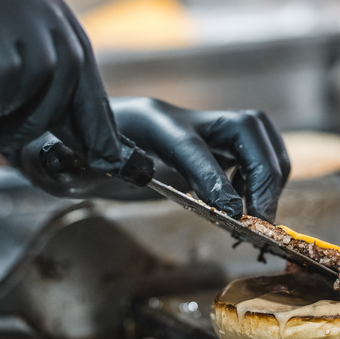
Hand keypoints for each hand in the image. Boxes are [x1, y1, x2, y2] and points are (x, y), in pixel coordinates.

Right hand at [0, 0, 127, 175]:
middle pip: (72, 67)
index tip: (107, 149)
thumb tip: (64, 121)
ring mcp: (6, 3)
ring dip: (22, 118)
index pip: (77, 54)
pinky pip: (6, 80)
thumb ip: (21, 63)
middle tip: (68, 156)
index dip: (95, 106)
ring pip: (45, 78)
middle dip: (74, 121)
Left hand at [20, 98, 289, 221]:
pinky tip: (243, 206)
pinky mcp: (212, 145)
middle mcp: (182, 119)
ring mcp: (202, 128)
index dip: (214, 178)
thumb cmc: (74, 151)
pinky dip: (264, 177)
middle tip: (260, 219)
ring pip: (257, 135)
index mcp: (147, 122)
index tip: (233, 216)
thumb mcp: (69, 162)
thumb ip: (77, 164)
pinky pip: (255, 151)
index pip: (189, 144)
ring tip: (259, 216)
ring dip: (271, 175)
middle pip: (245, 126)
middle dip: (263, 172)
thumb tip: (87, 164)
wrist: (82, 134)